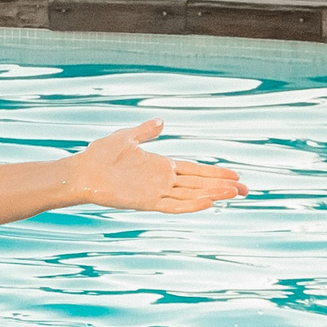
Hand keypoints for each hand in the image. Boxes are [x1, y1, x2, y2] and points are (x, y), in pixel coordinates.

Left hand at [71, 119, 246, 213]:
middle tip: (247, 190)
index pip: (195, 170)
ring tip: (234, 194)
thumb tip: (160, 121)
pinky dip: (190, 205)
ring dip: (212, 194)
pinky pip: (172, 205)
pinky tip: (207, 202)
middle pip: (199, 184)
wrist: (80, 171)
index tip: (236, 176)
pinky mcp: (145, 202)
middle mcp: (162, 180)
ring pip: (190, 195)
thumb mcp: (127, 138)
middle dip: (222, 186)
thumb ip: (146, 132)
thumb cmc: (99, 155)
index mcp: (161, 166)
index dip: (215, 173)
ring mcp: (155, 192)